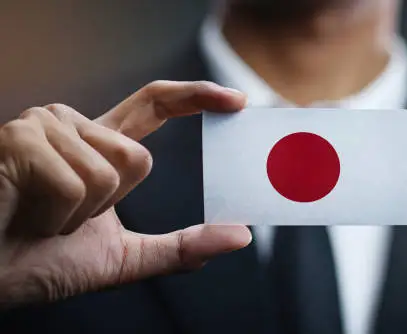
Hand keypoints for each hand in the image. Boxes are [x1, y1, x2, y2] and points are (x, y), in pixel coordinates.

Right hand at [0, 81, 251, 308]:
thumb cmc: (40, 262)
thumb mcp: (123, 258)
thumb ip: (181, 247)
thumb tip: (240, 236)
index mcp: (98, 145)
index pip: (154, 105)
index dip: (196, 97)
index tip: (236, 100)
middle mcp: (72, 125)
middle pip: (138, 158)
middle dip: (107, 207)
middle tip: (62, 220)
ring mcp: (44, 126)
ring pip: (110, 172)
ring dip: (78, 216)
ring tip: (39, 217)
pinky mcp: (20, 138)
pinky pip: (75, 183)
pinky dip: (55, 218)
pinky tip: (24, 216)